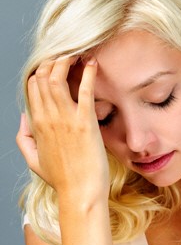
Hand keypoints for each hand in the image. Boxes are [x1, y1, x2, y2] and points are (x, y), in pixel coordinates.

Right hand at [17, 57, 109, 204]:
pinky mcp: (85, 123)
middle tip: (69, 52)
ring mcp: (65, 119)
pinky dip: (87, 73)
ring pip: (58, 77)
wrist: (80, 193)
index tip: (56, 63)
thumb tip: (23, 116)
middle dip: (54, 59)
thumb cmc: (61, 179)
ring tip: (78, 52)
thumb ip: (23, 137)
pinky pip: (84, 91)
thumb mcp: (33, 160)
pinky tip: (92, 63)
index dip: (43, 70)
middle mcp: (47, 117)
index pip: (33, 85)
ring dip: (67, 60)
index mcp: (36, 123)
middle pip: (44, 76)